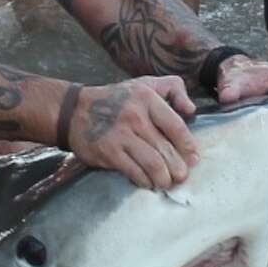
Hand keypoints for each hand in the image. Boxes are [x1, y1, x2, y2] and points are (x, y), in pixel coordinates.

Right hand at [68, 76, 200, 189]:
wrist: (74, 111)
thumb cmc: (116, 99)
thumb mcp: (145, 84)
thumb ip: (173, 89)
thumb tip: (191, 110)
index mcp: (146, 98)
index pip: (175, 126)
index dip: (188, 146)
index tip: (193, 158)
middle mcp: (134, 116)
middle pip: (166, 150)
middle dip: (178, 168)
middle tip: (181, 177)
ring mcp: (120, 136)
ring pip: (153, 164)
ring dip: (163, 179)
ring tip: (166, 182)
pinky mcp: (108, 152)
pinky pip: (134, 172)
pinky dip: (145, 181)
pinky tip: (147, 182)